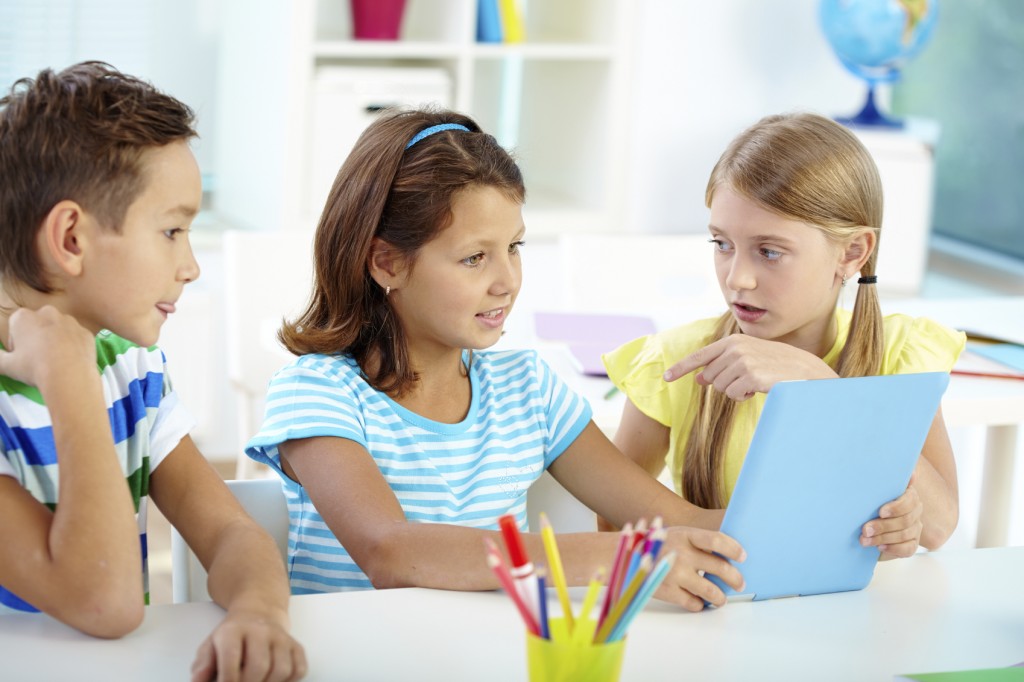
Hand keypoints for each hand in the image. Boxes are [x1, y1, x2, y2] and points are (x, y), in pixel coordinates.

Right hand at [0, 306, 96, 391]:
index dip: (16, 342)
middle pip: (37, 325)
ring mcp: (70, 321)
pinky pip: (76, 338)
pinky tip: (69, 361)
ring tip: (54, 361)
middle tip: (37, 359)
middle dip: (36, 338)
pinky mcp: (86, 332)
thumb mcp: (6, 365)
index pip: (15, 325)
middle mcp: (48, 312)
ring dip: (55, 341)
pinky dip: (73, 347)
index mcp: (24, 316)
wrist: (70, 376)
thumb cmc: (34, 368)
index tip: (19, 356)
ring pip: (58, 329)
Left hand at [190, 608, 306, 681]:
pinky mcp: (296, 645)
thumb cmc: (233, 635)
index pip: (231, 660)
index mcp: (234, 630)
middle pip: (259, 668)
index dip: (228, 681)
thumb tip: (198, 681)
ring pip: (281, 670)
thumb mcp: (211, 644)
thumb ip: (203, 664)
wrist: (258, 612)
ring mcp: (281, 637)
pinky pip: (298, 669)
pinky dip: (288, 681)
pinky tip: (274, 679)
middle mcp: (260, 630)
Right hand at [653, 527, 745, 610]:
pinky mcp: (667, 591)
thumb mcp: (677, 535)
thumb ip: (699, 542)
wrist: (625, 557)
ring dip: (721, 597)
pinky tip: (699, 601)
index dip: (734, 549)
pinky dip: (700, 604)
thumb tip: (728, 555)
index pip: (717, 541)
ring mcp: (674, 573)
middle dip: (735, 579)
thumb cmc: (658, 545)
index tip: (742, 557)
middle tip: (740, 584)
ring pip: (711, 591)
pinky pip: (694, 603)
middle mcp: (681, 553)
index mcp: (685, 535)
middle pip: (720, 568)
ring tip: (721, 598)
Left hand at [663, 335, 836, 400]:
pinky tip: (761, 388)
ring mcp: (743, 361)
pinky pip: (733, 395)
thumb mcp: (749, 360)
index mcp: (733, 341)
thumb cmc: (778, 367)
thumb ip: (724, 366)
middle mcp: (735, 348)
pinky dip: (744, 396)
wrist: (807, 372)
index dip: (681, 368)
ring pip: (720, 388)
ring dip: (736, 391)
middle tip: (749, 380)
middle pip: (711, 378)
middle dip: (725, 384)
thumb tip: (700, 378)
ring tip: (757, 382)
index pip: (701, 356)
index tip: (666, 377)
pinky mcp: (751, 376)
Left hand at [861, 480, 923, 559]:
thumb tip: (907, 472)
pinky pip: (908, 549)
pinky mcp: (912, 544)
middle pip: (905, 520)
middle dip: (883, 526)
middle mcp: (915, 511)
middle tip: (865, 529)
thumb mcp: (873, 493)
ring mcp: (915, 529)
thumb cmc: (870, 505)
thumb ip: (883, 482)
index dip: (896, 507)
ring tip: (864, 539)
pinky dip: (893, 548)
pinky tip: (880, 547)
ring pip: (904, 535)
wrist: (866, 525)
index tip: (880, 512)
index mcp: (908, 496)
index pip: (909, 501)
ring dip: (882, 538)